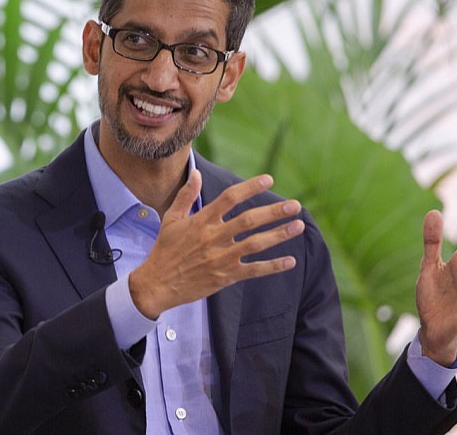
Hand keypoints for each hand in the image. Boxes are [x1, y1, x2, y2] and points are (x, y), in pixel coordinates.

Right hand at [129, 169, 302, 318]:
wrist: (158, 284)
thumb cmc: (165, 249)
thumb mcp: (171, 219)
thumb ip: (186, 195)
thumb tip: (195, 173)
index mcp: (201, 221)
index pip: (230, 198)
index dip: (250, 187)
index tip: (269, 180)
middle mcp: (213, 237)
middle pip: (249, 220)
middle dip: (274, 212)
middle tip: (295, 205)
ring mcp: (220, 258)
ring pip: (255, 244)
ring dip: (279, 235)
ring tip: (298, 226)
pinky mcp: (225, 276)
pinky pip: (253, 270)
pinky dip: (272, 266)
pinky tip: (290, 261)